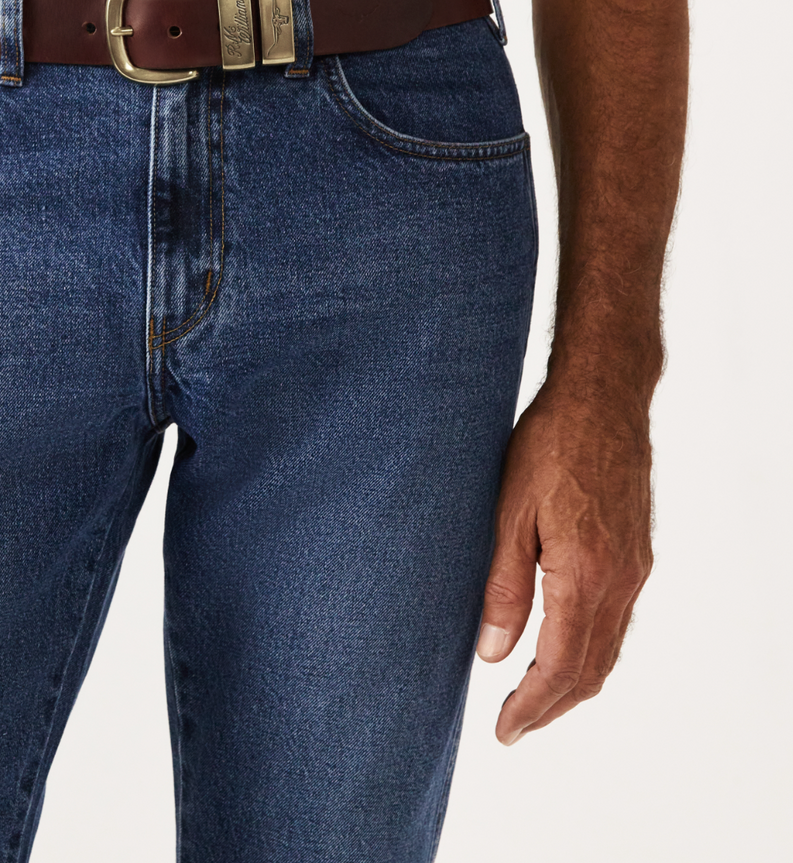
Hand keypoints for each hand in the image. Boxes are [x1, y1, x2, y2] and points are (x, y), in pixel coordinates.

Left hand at [475, 378, 652, 744]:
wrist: (603, 398)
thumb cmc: (549, 444)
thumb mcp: (508, 513)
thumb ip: (503, 587)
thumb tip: (493, 654)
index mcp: (585, 575)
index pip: (559, 666)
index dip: (531, 706)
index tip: (504, 731)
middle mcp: (620, 580)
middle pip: (590, 670)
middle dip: (551, 707)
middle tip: (513, 727)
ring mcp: (635, 568)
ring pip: (608, 649)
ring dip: (572, 683)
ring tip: (533, 698)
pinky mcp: (637, 552)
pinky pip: (618, 621)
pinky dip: (591, 650)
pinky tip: (564, 646)